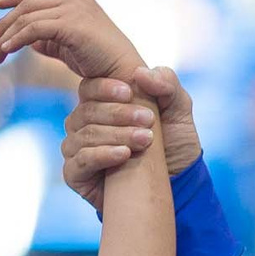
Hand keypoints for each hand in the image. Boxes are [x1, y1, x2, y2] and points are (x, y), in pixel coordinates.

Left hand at [0, 0, 144, 82]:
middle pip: (27, 4)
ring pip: (27, 16)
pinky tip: (6, 51)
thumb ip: (50, 39)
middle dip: (3, 22)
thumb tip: (26, 40)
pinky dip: (16, 39)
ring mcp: (74, 9)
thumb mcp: (70, 48)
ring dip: (5, 35)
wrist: (126, 77)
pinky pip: (34, 29)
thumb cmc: (102, 66)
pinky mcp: (72, 24)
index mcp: (77, 1)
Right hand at [61, 68, 202, 212]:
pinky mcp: (75, 174)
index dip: (106, 88)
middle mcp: (84, 124)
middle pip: (87, 111)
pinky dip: (103, 155)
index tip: (130, 92)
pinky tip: (124, 155)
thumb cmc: (174, 143)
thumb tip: (141, 72)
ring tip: (146, 141)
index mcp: (101, 104)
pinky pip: (80, 160)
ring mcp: (77, 148)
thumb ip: (166, 84)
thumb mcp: (178, 110)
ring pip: (85, 135)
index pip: (89, 88)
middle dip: (119, 115)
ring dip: (117, 135)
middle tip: (149, 121)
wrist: (179, 182)